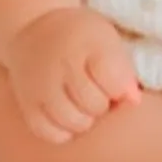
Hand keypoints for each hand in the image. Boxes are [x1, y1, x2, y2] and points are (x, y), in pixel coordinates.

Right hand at [2, 6, 141, 143]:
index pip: (114, 80)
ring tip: (86, 105)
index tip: (119, 83)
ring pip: (73, 122)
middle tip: (100, 92)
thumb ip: (123, 68)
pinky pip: (50, 133)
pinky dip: (64, 132)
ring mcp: (41, 88)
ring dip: (87, 120)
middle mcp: (62, 66)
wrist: (33, 28)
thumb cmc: (80, 35)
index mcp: (88, 44)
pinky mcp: (27, 106)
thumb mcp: (107, 38)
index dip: (122, 88)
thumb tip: (134, 101)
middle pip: (94, 104)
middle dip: (105, 103)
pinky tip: (69, 116)